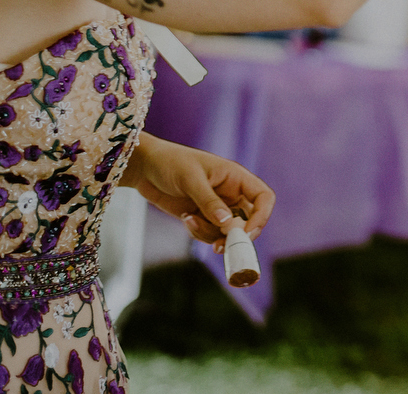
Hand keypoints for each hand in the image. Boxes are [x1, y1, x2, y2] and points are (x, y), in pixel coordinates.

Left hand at [122, 134, 274, 250]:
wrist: (144, 167)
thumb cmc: (170, 162)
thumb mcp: (191, 179)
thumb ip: (209, 202)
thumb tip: (228, 224)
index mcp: (236, 177)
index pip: (263, 198)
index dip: (261, 216)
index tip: (246, 233)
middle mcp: (231, 193)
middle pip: (248, 220)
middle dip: (236, 235)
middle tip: (220, 245)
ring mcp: (216, 207)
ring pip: (227, 232)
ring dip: (211, 234)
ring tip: (189, 220)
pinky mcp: (202, 217)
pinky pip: (209, 234)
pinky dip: (199, 232)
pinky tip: (185, 218)